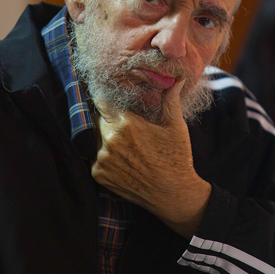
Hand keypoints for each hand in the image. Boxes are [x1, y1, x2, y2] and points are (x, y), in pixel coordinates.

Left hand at [91, 80, 211, 238]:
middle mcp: (109, 140)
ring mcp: (102, 159)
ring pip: (97, 137)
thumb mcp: (176, 126)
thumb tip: (177, 79)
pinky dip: (107, 156)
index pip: (102, 100)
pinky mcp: (98, 174)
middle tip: (127, 124)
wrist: (173, 194)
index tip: (114, 99)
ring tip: (129, 144)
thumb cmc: (176, 157)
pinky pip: (97, 156)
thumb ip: (170, 100)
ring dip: (107, 136)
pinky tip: (125, 159)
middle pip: (99, 118)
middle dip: (110, 117)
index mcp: (126, 123)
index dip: (108, 98)